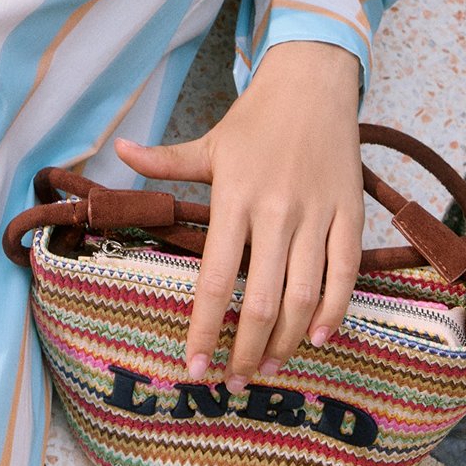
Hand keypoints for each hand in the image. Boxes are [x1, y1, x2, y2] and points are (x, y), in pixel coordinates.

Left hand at [113, 41, 363, 391]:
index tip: (193, 367)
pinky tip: (317, 336)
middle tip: (234, 381)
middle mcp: (276, 210)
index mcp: (235, 196)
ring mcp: (316, 214)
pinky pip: (345, 274)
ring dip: (286, 340)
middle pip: (262, 299)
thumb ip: (164, 160)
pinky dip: (334, 311)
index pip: (216, 277)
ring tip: (268, 366)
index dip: (203, 328)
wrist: (311, 84)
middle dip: (245, 349)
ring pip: (304, 295)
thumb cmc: (254, 120)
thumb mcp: (208, 141)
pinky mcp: (349, 215)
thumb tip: (117, 149)